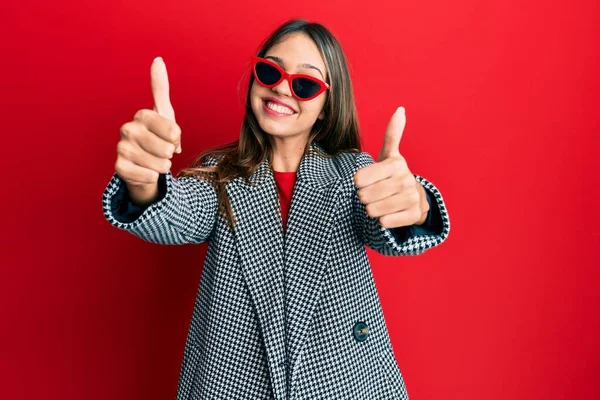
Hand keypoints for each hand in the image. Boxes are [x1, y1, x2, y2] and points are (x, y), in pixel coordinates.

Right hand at [114, 57, 181, 187]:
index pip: (174, 130)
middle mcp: (127, 129)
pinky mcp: (119, 168)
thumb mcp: (165, 114)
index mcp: (142, 115)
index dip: (177, 138)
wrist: (145, 164)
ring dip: (163, 167)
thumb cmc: (157, 137)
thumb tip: (157, 59)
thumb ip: (161, 88)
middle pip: (166, 149)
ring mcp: (121, 149)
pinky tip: (146, 171)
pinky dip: (153, 177)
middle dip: (170, 155)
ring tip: (156, 162)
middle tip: (162, 152)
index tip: (171, 138)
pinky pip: (148, 176)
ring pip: (159, 165)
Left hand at [353, 107, 429, 227]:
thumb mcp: (390, 155)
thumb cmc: (394, 175)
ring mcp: (411, 198)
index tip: (365, 182)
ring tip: (379, 204)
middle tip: (372, 195)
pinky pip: (386, 222)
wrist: (416, 198)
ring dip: (372, 210)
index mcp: (395, 163)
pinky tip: (388, 213)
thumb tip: (400, 109)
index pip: (359, 179)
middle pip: (365, 196)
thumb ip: (392, 134)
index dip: (358, 183)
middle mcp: (406, 179)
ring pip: (373, 210)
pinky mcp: (414, 215)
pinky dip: (383, 221)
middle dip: (364, 198)